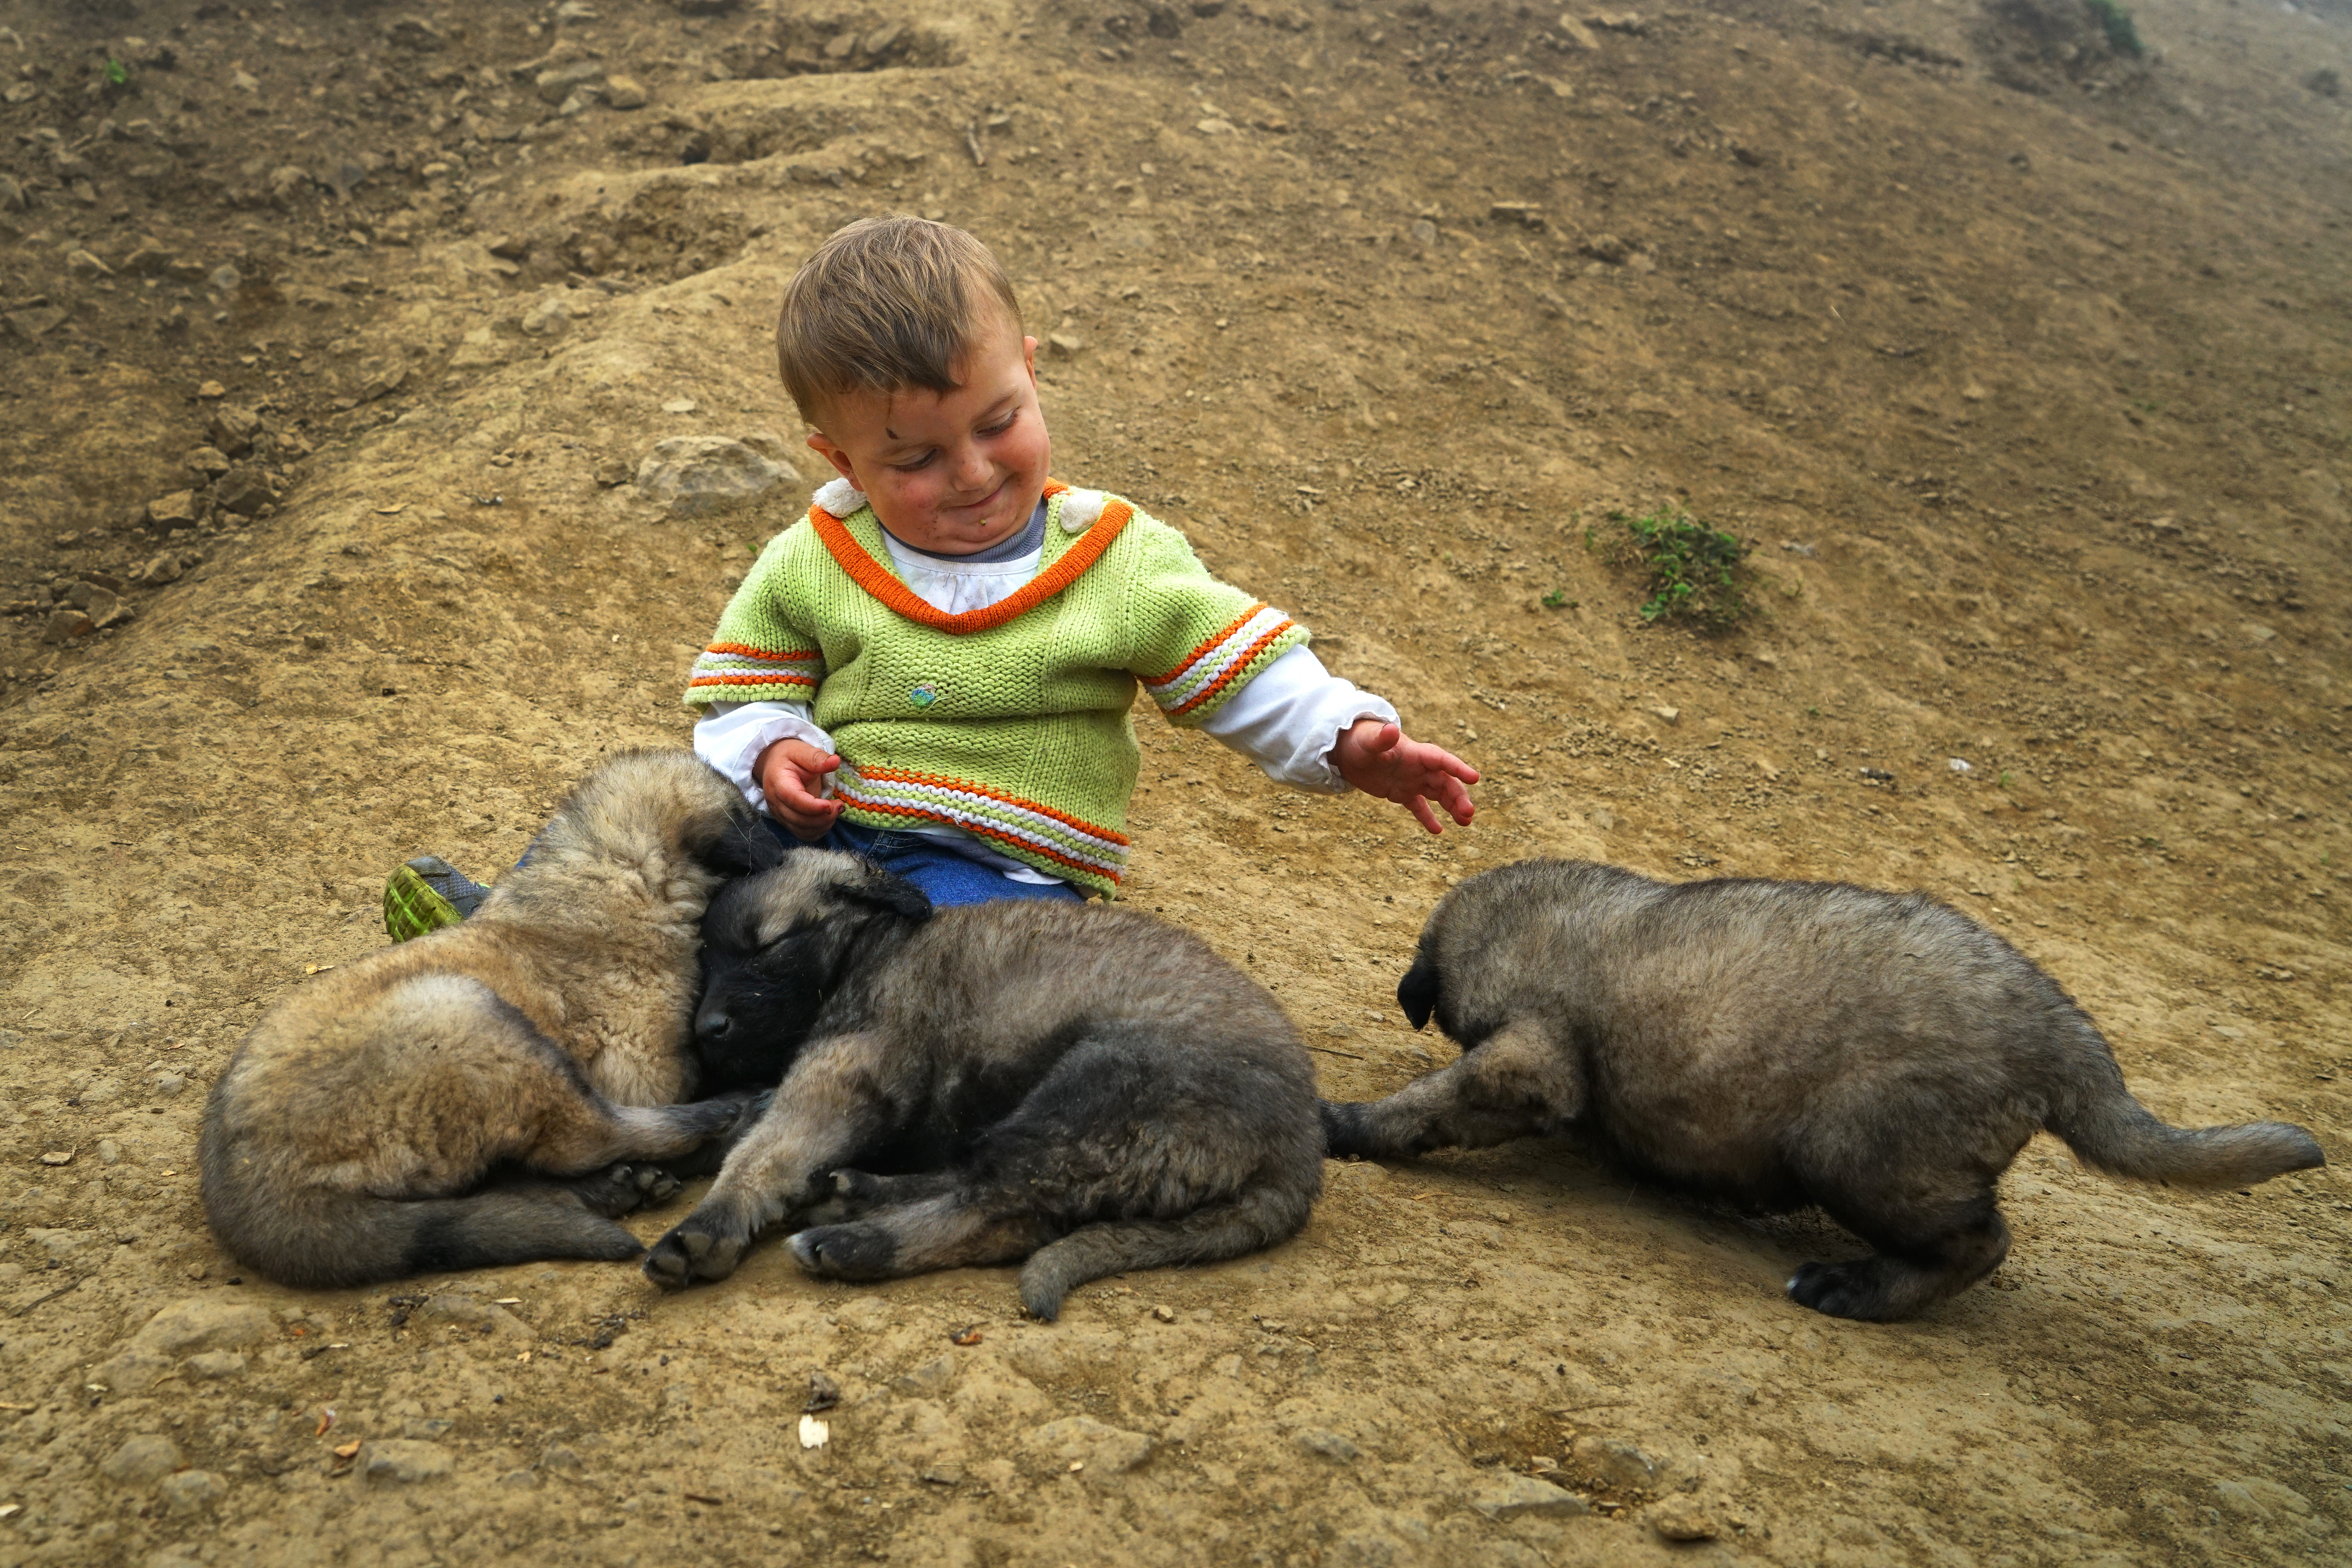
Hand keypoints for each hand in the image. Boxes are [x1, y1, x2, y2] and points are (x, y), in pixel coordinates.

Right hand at [755, 737, 842, 842]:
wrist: (773, 765)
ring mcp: (780, 814)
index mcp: (778, 782)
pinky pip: (803, 834)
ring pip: (802, 830)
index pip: (793, 800)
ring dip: (823, 825)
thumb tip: (835, 761)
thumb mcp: (801, 750)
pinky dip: (819, 830)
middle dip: (822, 817)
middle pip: (798, 819)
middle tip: (840, 805)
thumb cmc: (788, 757)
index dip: (812, 806)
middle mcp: (776, 802)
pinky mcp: (787, 821)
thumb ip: (817, 757)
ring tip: (836, 809)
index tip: (831, 805)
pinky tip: (828, 818)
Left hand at [1331, 719, 1478, 834]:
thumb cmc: (1360, 741)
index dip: (1458, 768)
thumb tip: (1391, 730)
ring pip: (1438, 795)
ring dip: (1452, 807)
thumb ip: (1381, 739)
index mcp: (1415, 753)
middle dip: (1458, 796)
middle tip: (1469, 813)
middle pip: (1445, 782)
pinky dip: (1428, 817)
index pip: (1441, 760)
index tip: (1475, 778)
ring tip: (1465, 822)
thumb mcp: (1368, 741)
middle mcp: (1419, 767)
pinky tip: (1438, 831)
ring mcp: (1412, 780)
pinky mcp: (1402, 793)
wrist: (1349, 750)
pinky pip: (1419, 806)